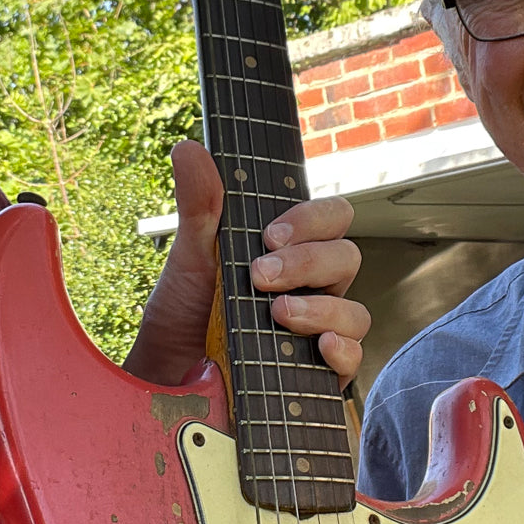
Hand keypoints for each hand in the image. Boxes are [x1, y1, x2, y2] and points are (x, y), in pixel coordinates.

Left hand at [124, 141, 369, 386]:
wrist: (168, 375)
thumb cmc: (186, 311)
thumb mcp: (190, 255)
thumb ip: (199, 204)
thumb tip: (188, 148)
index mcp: (292, 250)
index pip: (330, 217)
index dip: (310, 219)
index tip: (269, 236)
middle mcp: (314, 287)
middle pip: (347, 257)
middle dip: (306, 263)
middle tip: (260, 276)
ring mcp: (320, 329)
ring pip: (355, 309)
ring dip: (319, 308)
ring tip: (276, 314)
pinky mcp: (320, 372)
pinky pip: (354, 357)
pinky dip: (341, 349)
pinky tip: (317, 346)